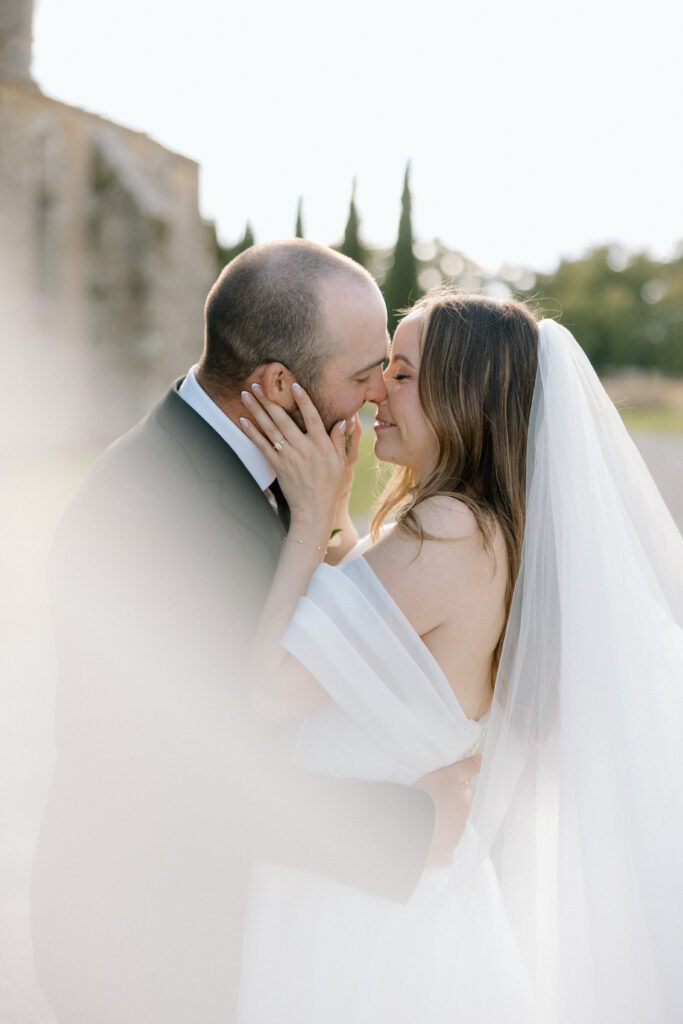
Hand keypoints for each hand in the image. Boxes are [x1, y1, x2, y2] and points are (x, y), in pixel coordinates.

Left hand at [240, 382, 348, 531]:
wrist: (314, 510)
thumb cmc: (330, 487)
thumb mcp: (341, 463)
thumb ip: (340, 441)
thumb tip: (343, 420)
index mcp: (322, 445)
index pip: (313, 417)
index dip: (303, 400)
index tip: (294, 385)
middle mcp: (304, 448)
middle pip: (284, 419)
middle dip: (269, 399)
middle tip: (257, 383)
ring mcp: (289, 457)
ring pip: (270, 428)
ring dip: (257, 410)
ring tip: (246, 394)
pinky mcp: (278, 466)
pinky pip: (262, 446)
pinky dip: (252, 432)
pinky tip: (243, 419)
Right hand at [414, 755, 481, 867]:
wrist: (409, 826)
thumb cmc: (428, 798)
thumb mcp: (446, 775)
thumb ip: (466, 767)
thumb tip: (482, 759)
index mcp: (464, 804)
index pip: (463, 795)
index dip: (451, 790)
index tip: (439, 789)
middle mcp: (463, 824)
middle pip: (458, 813)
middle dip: (448, 808)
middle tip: (431, 802)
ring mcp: (454, 842)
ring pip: (452, 832)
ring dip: (443, 825)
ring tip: (425, 819)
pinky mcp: (444, 857)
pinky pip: (446, 854)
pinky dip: (442, 849)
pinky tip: (432, 842)